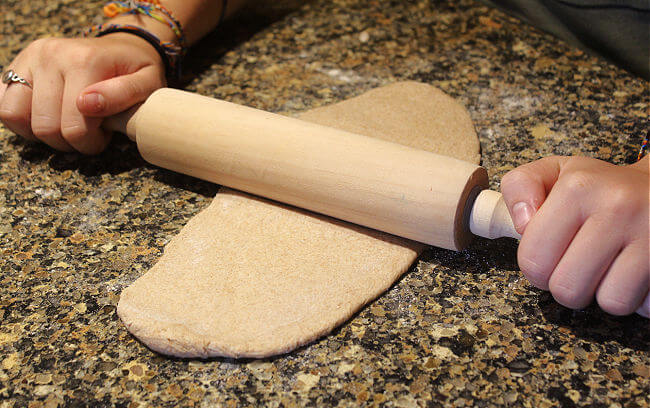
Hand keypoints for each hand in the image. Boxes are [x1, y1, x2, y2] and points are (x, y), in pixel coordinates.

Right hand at [0, 33, 165, 153]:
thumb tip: (87, 105)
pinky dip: (21, 120)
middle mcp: (51, 56)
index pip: (74, 127)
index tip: (104, 136)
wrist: (122, 46)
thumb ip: (123, 95)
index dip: (90, 144)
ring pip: (15, 116)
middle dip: (68, 143)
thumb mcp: (148, 83)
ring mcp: (31, 58)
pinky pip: (4, 104)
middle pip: (44, 127)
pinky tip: (46, 118)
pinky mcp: (18, 64)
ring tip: (66, 125)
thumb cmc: (136, 70)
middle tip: (88, 133)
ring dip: (41, 133)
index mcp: (84, 62)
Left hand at [501, 156, 648, 316]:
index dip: (536, 268)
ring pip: (611, 302)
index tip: (549, 255)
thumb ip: (519, 187)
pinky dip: (640, 298)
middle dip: (568, 286)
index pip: (533, 260)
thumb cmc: (600, 187)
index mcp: (578, 188)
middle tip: (578, 264)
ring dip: (606, 293)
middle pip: (568, 289)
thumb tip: (522, 224)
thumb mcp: (554, 172)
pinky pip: (646, 305)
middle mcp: (618, 207)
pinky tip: (637, 271)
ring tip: (609, 266)